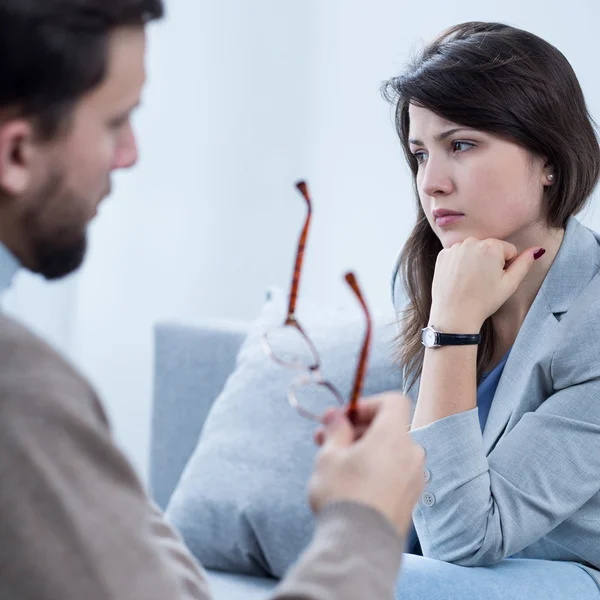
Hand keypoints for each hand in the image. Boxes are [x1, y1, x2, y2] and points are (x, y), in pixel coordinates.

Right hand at [308, 392, 424, 536]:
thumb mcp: (329, 456)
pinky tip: (351, 481)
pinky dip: (376, 468)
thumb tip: (337, 417)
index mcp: (394, 436)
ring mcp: (414, 478)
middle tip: (326, 437)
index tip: (344, 417)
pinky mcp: (411, 499)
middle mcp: (411, 453)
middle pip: (387, 427)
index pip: (392, 402)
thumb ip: (336, 430)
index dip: (366, 404)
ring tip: (333, 461)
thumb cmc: (343, 495)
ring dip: (363, 449)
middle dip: (356, 429)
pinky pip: (394, 471)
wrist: (359, 546)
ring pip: (389, 451)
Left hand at [429, 238, 543, 331]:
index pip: (508, 250)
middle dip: (490, 262)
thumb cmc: (484, 301)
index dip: (506, 266)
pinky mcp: (442, 256)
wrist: (454, 315)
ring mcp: (454, 248)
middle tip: (483, 282)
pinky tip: (459, 279)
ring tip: (471, 281)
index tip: (496, 280)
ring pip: (473, 251)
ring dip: (475, 261)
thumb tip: (537, 249)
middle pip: (490, 248)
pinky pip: (457, 255)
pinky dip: (459, 264)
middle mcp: (471, 242)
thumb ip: (525, 263)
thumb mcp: (510, 284)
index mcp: (491, 246)